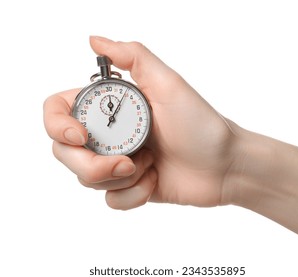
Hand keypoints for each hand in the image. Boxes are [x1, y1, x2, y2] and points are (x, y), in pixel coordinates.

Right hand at [43, 36, 237, 209]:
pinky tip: (155, 181)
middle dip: (92, 164)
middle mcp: (110, 134)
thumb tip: (94, 40)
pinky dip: (134, 194)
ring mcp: (117, 162)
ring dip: (120, 178)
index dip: (58, 125)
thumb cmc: (201, 124)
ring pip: (86, 179)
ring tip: (151, 165)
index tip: (80, 136)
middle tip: (126, 163)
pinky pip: (111, 200)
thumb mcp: (169, 84)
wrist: (223, 166)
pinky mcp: (129, 187)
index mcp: (112, 107)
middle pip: (65, 153)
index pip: (59, 111)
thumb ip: (133, 58)